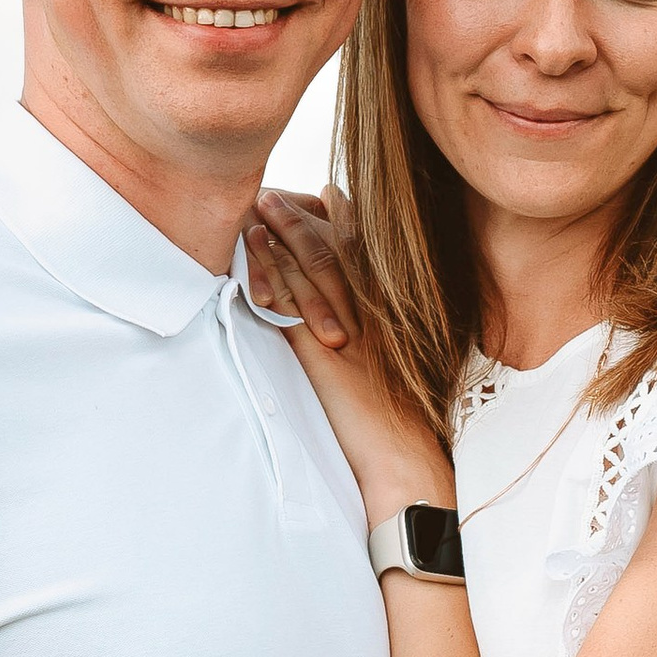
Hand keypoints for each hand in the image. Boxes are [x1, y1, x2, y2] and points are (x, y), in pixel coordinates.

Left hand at [249, 191, 452, 522]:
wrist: (405, 461)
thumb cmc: (405, 426)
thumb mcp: (405, 369)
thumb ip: (389, 335)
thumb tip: (363, 317)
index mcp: (396, 311)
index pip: (366, 250)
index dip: (343, 218)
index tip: (325, 195)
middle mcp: (374, 310)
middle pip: (334, 248)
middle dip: (302, 217)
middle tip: (275, 194)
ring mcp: (348, 326)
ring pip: (310, 268)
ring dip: (281, 234)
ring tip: (257, 210)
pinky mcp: (323, 351)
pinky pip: (289, 303)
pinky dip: (269, 275)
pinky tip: (250, 256)